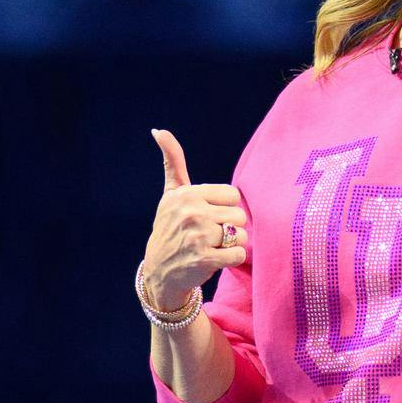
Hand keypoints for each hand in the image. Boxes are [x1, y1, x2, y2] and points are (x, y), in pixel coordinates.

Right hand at [142, 129, 248, 313]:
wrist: (160, 271)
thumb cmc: (170, 228)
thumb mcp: (171, 195)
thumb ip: (173, 162)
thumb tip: (160, 131)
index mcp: (187, 194)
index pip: (232, 195)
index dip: (225, 208)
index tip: (210, 216)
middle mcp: (191, 213)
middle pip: (239, 215)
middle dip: (231, 226)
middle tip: (212, 235)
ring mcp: (198, 237)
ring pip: (241, 235)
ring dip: (233, 244)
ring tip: (214, 247)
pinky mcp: (205, 260)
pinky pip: (238, 254)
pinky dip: (233, 259)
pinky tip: (217, 259)